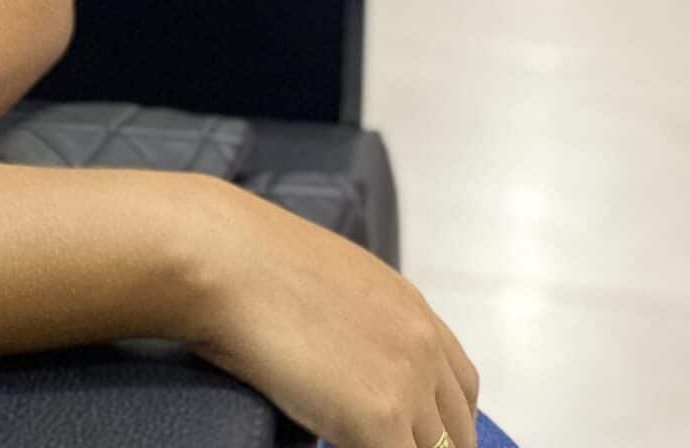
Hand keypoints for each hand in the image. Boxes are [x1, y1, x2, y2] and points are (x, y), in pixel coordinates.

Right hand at [179, 183, 478, 447]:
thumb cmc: (253, 267)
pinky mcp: (381, 417)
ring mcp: (408, 383)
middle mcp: (423, 345)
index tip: (416, 441)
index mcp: (413, 311)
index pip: (461, 390)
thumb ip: (356, 329)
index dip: (442, 425)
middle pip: (457, 430)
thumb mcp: (329, 288)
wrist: (228, 259)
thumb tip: (346, 369)